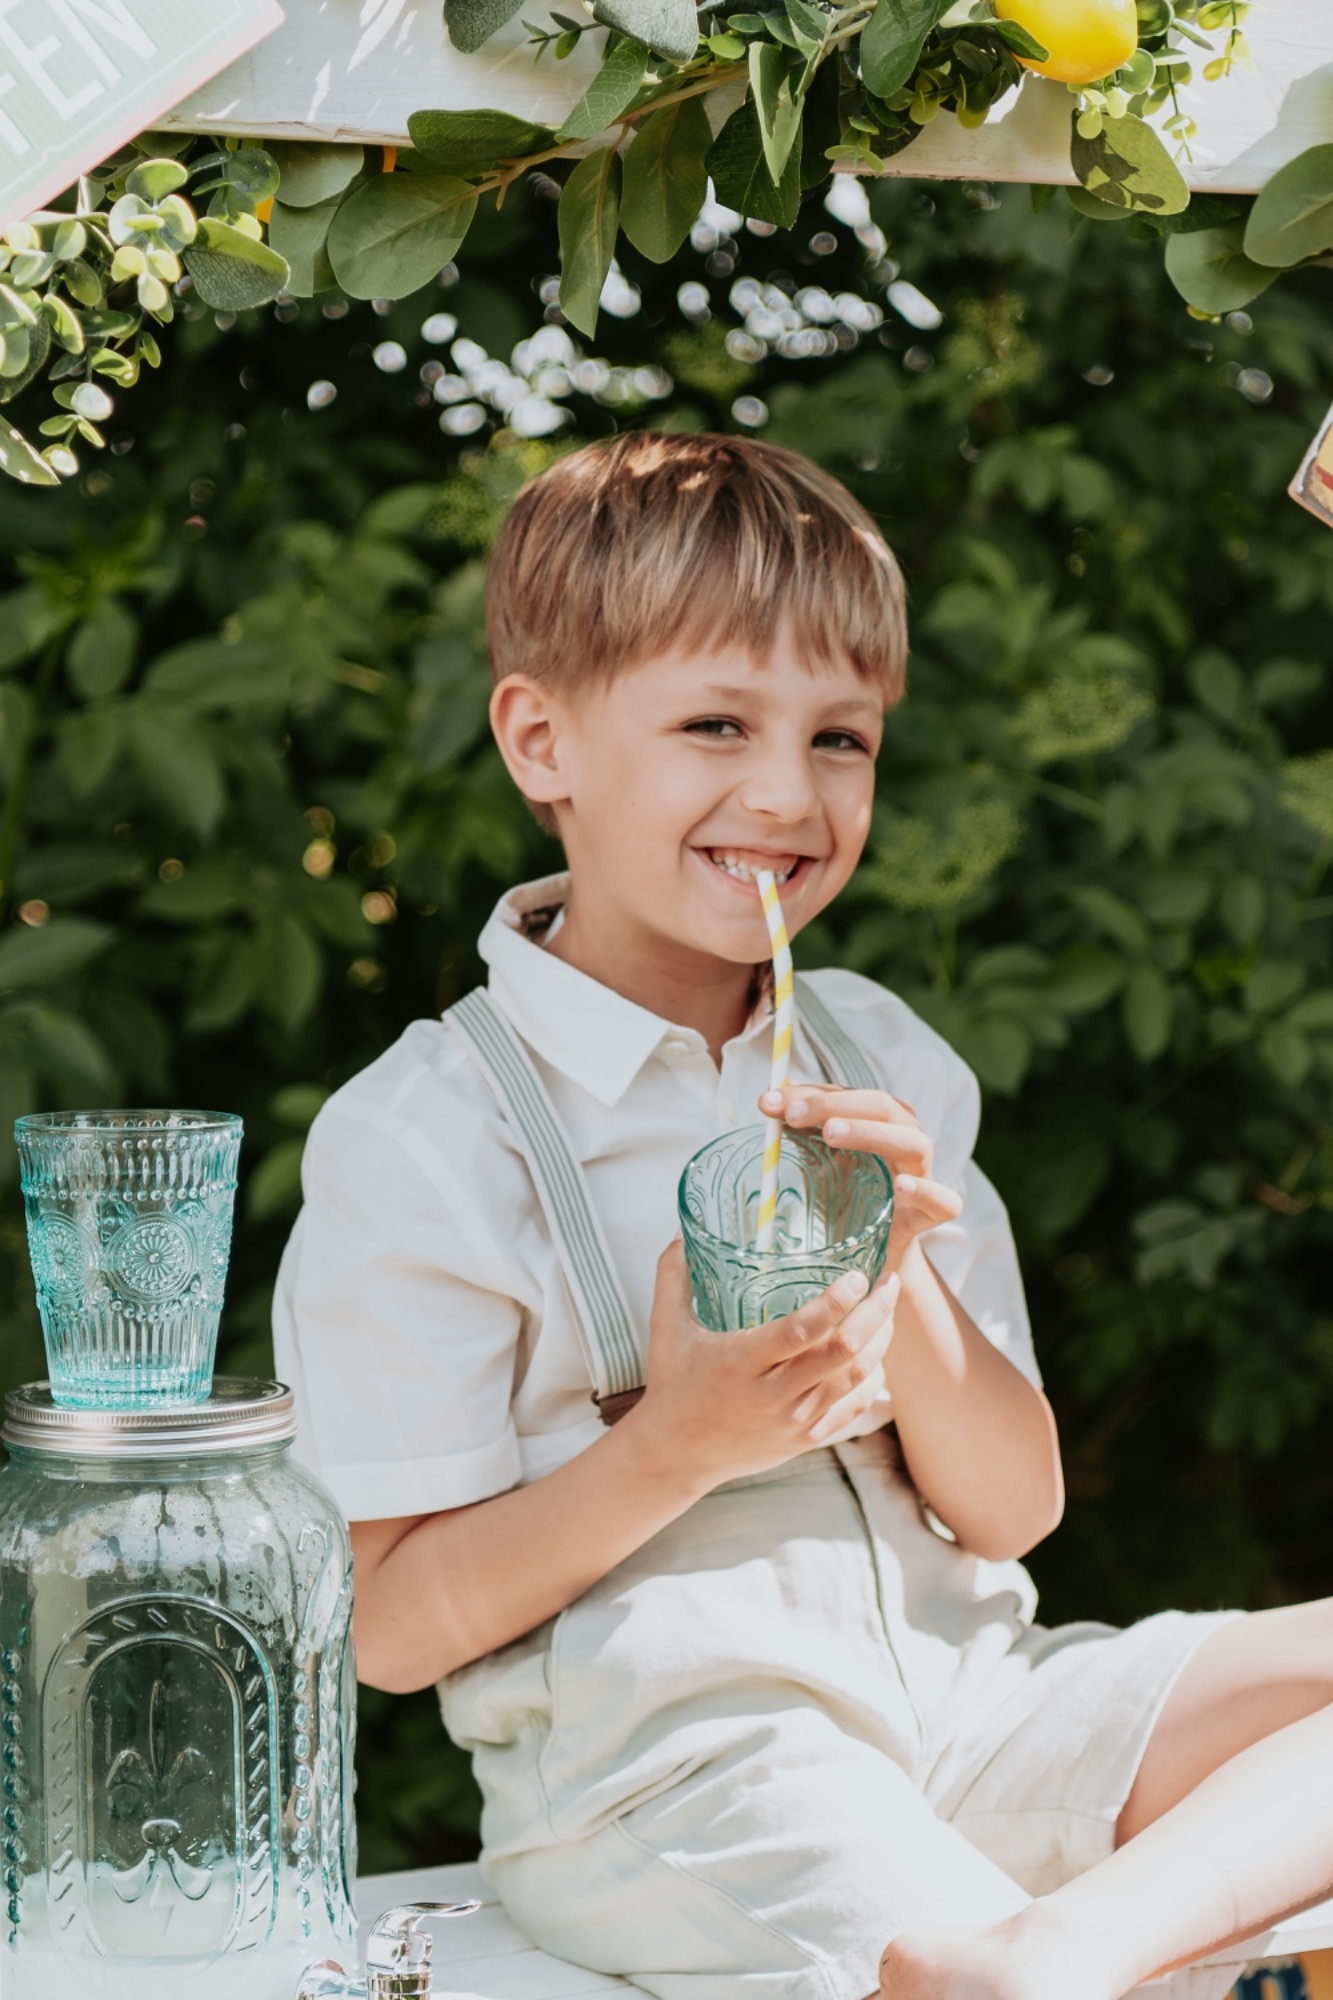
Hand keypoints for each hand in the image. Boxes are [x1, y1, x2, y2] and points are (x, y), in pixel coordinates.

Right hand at [632, 1239, 899, 1494]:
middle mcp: (773, 1394)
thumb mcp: (666, 1328)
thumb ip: (673, 1275)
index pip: (800, 1331)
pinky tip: (876, 1352)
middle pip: (842, 1352)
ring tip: (888, 1309)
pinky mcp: (806, 1438)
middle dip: (875, 1313)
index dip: (834, 1303)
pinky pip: (854, 1407)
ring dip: (880, 1340)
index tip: (856, 1276)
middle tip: (889, 1282)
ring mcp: (793, 1420)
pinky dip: (872, 1378)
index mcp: (741, 1362)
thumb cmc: (672, 1385)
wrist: (676, 1455)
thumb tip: (681, 1230)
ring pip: (855, 1378)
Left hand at [758, 1082, 961, 1262]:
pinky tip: (901, 1185)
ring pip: (913, 1143)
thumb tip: (769, 1099)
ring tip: (831, 1134)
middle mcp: (905, 1138)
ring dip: (871, 1133)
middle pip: (882, 1107)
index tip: (769, 1102)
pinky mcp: (931, 1214)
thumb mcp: (821, 1161)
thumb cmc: (849, 1196)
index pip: (848, 1094)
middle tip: (795, 1114)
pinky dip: (925, 1190)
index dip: (809, 1094)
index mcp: (880, 1121)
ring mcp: (923, 1174)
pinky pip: (943, 1200)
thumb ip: (802, 1130)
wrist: (872, 1249)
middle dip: (834, 1105)